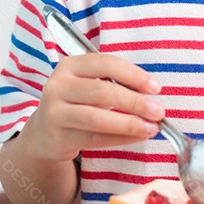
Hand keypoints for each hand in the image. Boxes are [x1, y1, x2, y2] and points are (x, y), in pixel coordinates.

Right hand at [24, 53, 164, 162]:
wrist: (45, 132)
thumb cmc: (77, 103)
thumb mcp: (90, 84)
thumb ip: (115, 83)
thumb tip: (151, 95)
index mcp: (70, 65)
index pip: (105, 63)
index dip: (133, 74)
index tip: (155, 87)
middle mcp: (58, 86)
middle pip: (101, 90)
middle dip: (134, 101)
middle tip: (158, 111)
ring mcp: (55, 113)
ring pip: (96, 118)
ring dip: (128, 123)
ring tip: (151, 127)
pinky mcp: (59, 137)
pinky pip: (95, 139)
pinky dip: (120, 138)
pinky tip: (138, 136)